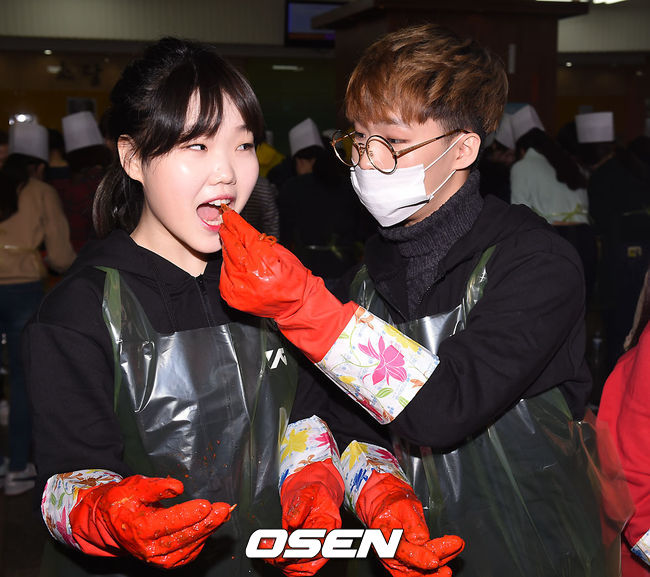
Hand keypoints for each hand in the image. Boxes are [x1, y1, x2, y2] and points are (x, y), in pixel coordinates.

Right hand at [69, 475, 233, 567]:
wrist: (111, 522)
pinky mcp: (164, 561)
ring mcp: (156, 558)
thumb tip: (178, 487)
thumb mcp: (136, 487)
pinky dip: (200, 542)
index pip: (169, 522)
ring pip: (187, 548)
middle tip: (223, 510)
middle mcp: (148, 548)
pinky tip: (210, 527)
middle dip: (206, 523)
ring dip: (207, 532)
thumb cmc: (124, 501)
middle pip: (182, 537)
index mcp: (140, 528)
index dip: (189, 514)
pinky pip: (186, 555)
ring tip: (222, 516)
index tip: (206, 505)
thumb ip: (157, 487)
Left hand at [219, 206, 356, 361]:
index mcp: (266, 262)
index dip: (236, 223)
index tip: (230, 215)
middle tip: (225, 225)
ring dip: (227, 250)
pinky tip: (232, 263)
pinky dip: (227, 268)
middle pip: (232, 247)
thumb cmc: (293, 279)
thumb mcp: (281, 253)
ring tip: (229, 243)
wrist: (295, 305)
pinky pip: (224, 277)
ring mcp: (241, 288)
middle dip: (227, 234)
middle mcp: (251, 275)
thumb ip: (261, 243)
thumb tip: (243, 230)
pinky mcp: (234, 298)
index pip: (245, 236)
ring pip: (227, 261)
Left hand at [263, 461, 343, 575]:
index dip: (300, 550)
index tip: (282, 549)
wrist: (311, 491)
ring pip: (303, 568)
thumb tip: (293, 523)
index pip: (317, 545)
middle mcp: (326, 540)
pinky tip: (271, 557)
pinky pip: (298, 567)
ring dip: (283, 565)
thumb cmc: (311, 491)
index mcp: (329, 524)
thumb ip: (300, 506)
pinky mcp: (306, 551)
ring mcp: (316, 548)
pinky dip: (285, 566)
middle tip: (268, 551)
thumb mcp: (306, 492)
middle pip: (309, 561)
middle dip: (287, 559)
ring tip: (267, 553)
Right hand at [356, 472, 463, 576]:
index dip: (419, 558)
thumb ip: (411, 522)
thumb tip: (421, 538)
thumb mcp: (402, 505)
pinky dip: (437, 568)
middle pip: (411, 568)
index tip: (436, 559)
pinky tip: (449, 558)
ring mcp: (398, 562)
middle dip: (434, 563)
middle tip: (453, 548)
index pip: (400, 552)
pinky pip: (422, 571)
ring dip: (438, 568)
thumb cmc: (395, 506)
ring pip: (418, 573)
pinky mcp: (408, 565)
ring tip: (454, 551)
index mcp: (382, 537)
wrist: (389, 508)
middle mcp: (389, 554)